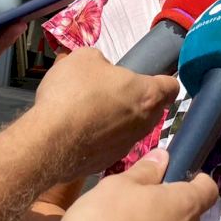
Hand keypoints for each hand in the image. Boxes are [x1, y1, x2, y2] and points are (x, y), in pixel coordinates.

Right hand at [32, 47, 179, 179]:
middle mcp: (145, 123)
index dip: (161, 79)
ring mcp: (127, 146)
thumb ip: (102, 61)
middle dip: (136, 100)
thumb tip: (102, 70)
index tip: (149, 77)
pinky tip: (80, 132)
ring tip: (91, 112)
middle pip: (152, 109)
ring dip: (118, 120)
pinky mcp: (108, 162)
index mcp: (147, 95)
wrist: (49, 141)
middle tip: (112, 92)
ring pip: (131, 128)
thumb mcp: (85, 58)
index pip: (171, 86)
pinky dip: (101, 138)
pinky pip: (111, 145)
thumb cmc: (73, 93)